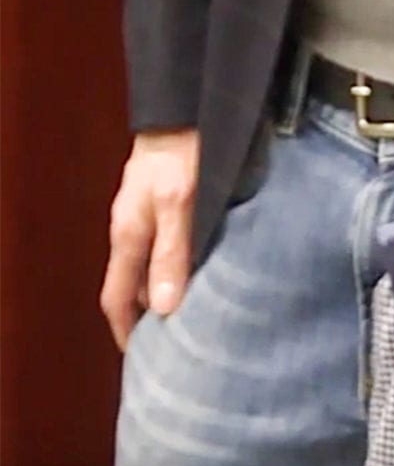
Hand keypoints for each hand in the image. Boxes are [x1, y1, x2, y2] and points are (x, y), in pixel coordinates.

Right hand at [101, 128, 198, 349]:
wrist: (188, 107)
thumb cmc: (183, 154)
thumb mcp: (180, 204)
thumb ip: (173, 252)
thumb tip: (166, 308)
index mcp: (128, 235)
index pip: (116, 298)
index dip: (126, 331)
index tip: (142, 358)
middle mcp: (132, 229)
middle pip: (133, 285)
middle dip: (147, 317)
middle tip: (175, 345)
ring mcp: (147, 214)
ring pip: (151, 266)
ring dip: (166, 291)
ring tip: (195, 315)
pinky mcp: (167, 201)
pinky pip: (167, 246)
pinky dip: (179, 266)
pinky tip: (205, 271)